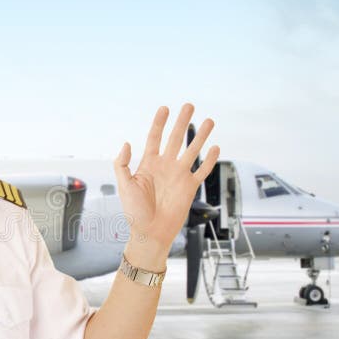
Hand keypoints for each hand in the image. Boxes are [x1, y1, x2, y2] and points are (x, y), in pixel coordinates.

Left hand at [113, 103, 218, 258]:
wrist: (150, 232)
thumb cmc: (134, 212)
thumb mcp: (124, 186)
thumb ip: (123, 164)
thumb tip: (126, 143)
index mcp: (148, 164)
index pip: (154, 138)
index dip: (159, 123)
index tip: (165, 108)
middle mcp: (165, 167)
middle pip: (175, 139)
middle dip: (182, 122)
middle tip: (189, 106)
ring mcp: (178, 176)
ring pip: (192, 150)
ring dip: (200, 136)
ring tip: (208, 121)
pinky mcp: (190, 187)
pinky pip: (202, 171)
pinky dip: (210, 160)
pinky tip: (215, 148)